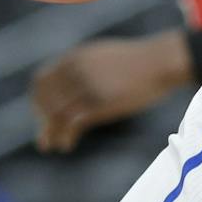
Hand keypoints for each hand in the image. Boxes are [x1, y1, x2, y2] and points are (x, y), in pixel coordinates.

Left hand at [31, 32, 191, 152]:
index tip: (44, 115)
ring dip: (50, 133)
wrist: (163, 61)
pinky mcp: (100, 101)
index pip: (41, 81)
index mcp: (76, 56)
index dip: (38, 101)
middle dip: (43, 120)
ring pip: (56, 114)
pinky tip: (68, 145)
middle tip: (47, 135)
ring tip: (53, 146)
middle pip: (45, 100)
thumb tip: (73, 82)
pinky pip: (72, 123)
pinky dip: (65, 137)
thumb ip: (84, 66)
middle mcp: (77, 69)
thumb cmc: (140, 61)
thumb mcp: (105, 56)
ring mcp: (88, 85)